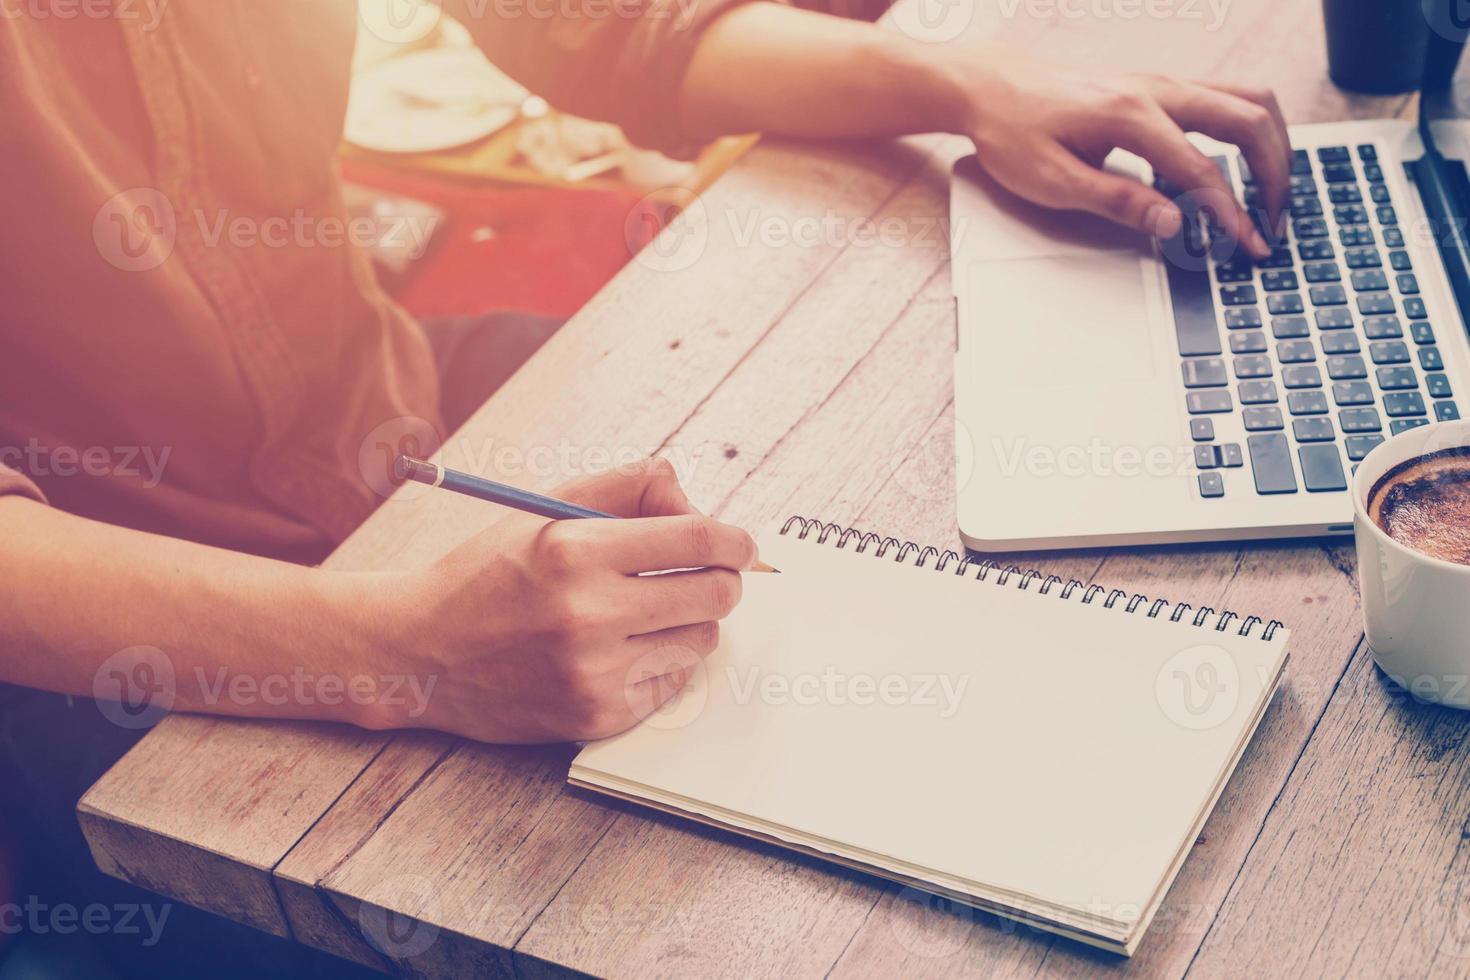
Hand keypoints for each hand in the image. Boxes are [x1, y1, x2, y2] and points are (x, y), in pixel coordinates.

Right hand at [370, 458, 757, 742]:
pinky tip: (623, 649)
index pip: (697, 540)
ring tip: (647, 612)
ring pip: (701, 641)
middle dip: (721, 578)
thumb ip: (624, 489)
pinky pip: (671, 683)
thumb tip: (694, 498)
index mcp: (574, 552)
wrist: (420, 653)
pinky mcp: (596, 717)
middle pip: (715, 594)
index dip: (733, 540)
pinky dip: (661, 662)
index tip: (740, 544)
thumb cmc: (488, 573)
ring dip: (689, 622)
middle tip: (704, 576)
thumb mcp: (545, 510)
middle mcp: (587, 615)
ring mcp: (593, 674)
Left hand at [945, 47, 1291, 257]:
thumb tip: (1174, 224)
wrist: (992, 88)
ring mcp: (1162, 82)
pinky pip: (1226, 98)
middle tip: (1273, 223)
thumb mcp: (1052, 181)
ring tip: (1270, 196)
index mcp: (1129, 114)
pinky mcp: (1160, 87)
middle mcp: (1156, 88)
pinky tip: (1239, 170)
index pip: (1201, 168)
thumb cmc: (1012, 132)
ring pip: (1247, 100)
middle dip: (1274, 174)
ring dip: (1272, 146)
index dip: (1232, 213)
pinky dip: (1249, 132)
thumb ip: (1116, 202)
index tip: (1249, 245)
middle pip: (1249, 119)